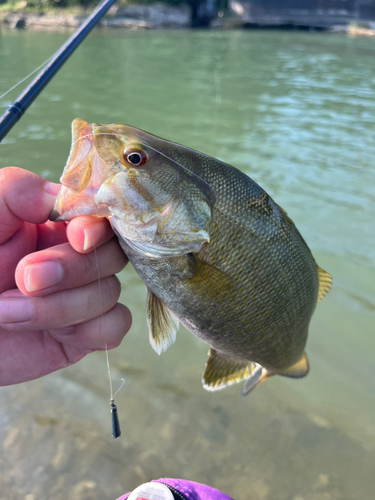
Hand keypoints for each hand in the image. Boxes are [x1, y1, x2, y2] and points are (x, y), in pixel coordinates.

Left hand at [0, 167, 130, 385]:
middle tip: (25, 279)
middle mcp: (74, 258)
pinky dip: (89, 331)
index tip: (77, 237)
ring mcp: (81, 295)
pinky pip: (113, 327)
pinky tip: (53, 334)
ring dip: (60, 307)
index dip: (97, 227)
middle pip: (111, 254)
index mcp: (54, 226)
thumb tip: (63, 198)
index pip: (100, 216)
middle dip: (71, 270)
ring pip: (109, 292)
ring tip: (7, 312)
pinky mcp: (83, 333)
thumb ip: (17, 191)